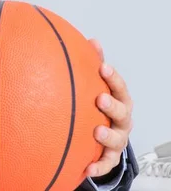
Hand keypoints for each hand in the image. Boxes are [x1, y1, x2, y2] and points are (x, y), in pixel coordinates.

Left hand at [85, 39, 132, 179]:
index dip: (113, 78)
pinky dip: (97, 166)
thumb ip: (94, 62)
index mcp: (119, 100)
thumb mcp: (98, 84)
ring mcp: (117, 138)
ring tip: (96, 131)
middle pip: (123, 112)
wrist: (103, 133)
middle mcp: (122, 119)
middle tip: (100, 99)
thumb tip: (92, 41)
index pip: (119, 87)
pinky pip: (105, 163)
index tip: (103, 68)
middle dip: (113, 106)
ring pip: (117, 138)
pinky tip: (86, 168)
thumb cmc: (100, 104)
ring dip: (108, 135)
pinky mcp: (109, 156)